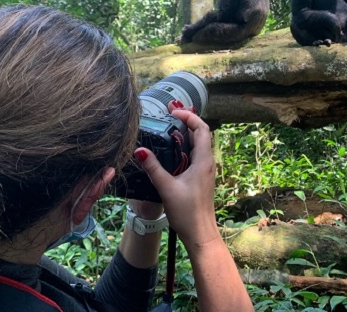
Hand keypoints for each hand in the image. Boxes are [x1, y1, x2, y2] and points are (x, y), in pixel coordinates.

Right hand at [134, 109, 218, 246]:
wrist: (200, 234)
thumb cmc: (187, 212)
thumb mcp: (167, 187)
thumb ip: (153, 167)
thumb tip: (139, 150)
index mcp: (203, 160)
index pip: (201, 128)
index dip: (189, 116)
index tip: (173, 112)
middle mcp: (207, 162)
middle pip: (200, 133)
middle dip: (185, 121)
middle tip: (168, 114)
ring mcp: (205, 170)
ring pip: (197, 144)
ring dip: (184, 134)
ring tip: (167, 126)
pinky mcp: (200, 177)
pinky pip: (194, 155)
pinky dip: (183, 146)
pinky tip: (170, 150)